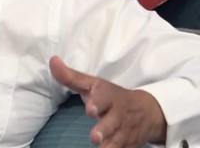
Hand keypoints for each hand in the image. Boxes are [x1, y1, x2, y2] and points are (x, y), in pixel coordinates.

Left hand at [49, 56, 166, 146]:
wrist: (147, 111)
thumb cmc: (110, 96)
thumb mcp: (93, 84)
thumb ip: (71, 77)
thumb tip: (53, 61)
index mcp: (108, 98)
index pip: (104, 99)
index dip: (98, 104)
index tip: (90, 109)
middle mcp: (118, 115)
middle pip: (112, 124)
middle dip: (104, 130)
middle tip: (94, 137)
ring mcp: (124, 131)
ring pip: (118, 141)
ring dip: (110, 146)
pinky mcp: (130, 144)